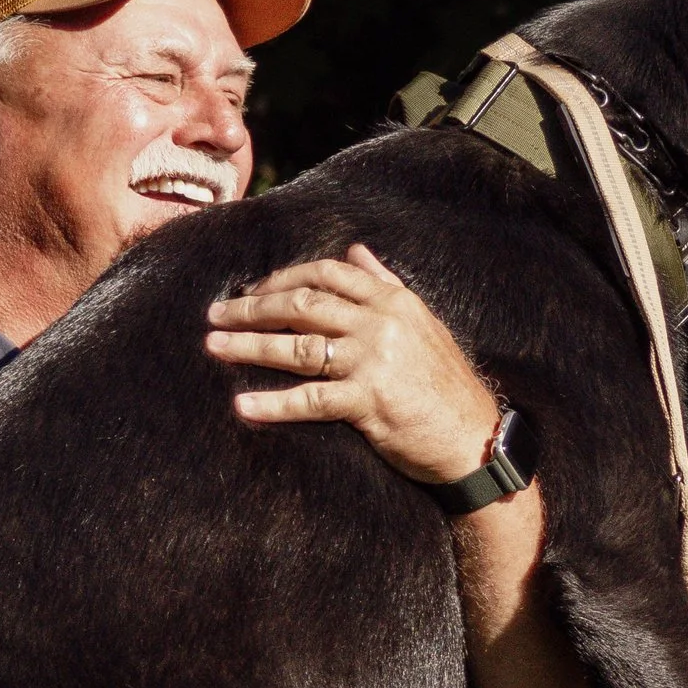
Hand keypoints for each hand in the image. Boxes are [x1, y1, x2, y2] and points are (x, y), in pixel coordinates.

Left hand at [204, 241, 499, 484]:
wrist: (473, 436)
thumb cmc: (444, 383)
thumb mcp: (421, 322)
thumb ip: (385, 284)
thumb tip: (358, 251)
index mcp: (392, 300)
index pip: (327, 274)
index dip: (284, 278)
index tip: (253, 288)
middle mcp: (380, 323)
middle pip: (303, 305)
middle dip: (253, 307)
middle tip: (216, 314)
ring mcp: (374, 361)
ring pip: (298, 347)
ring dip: (249, 346)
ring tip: (214, 347)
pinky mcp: (369, 402)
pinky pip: (310, 400)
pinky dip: (274, 403)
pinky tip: (243, 406)